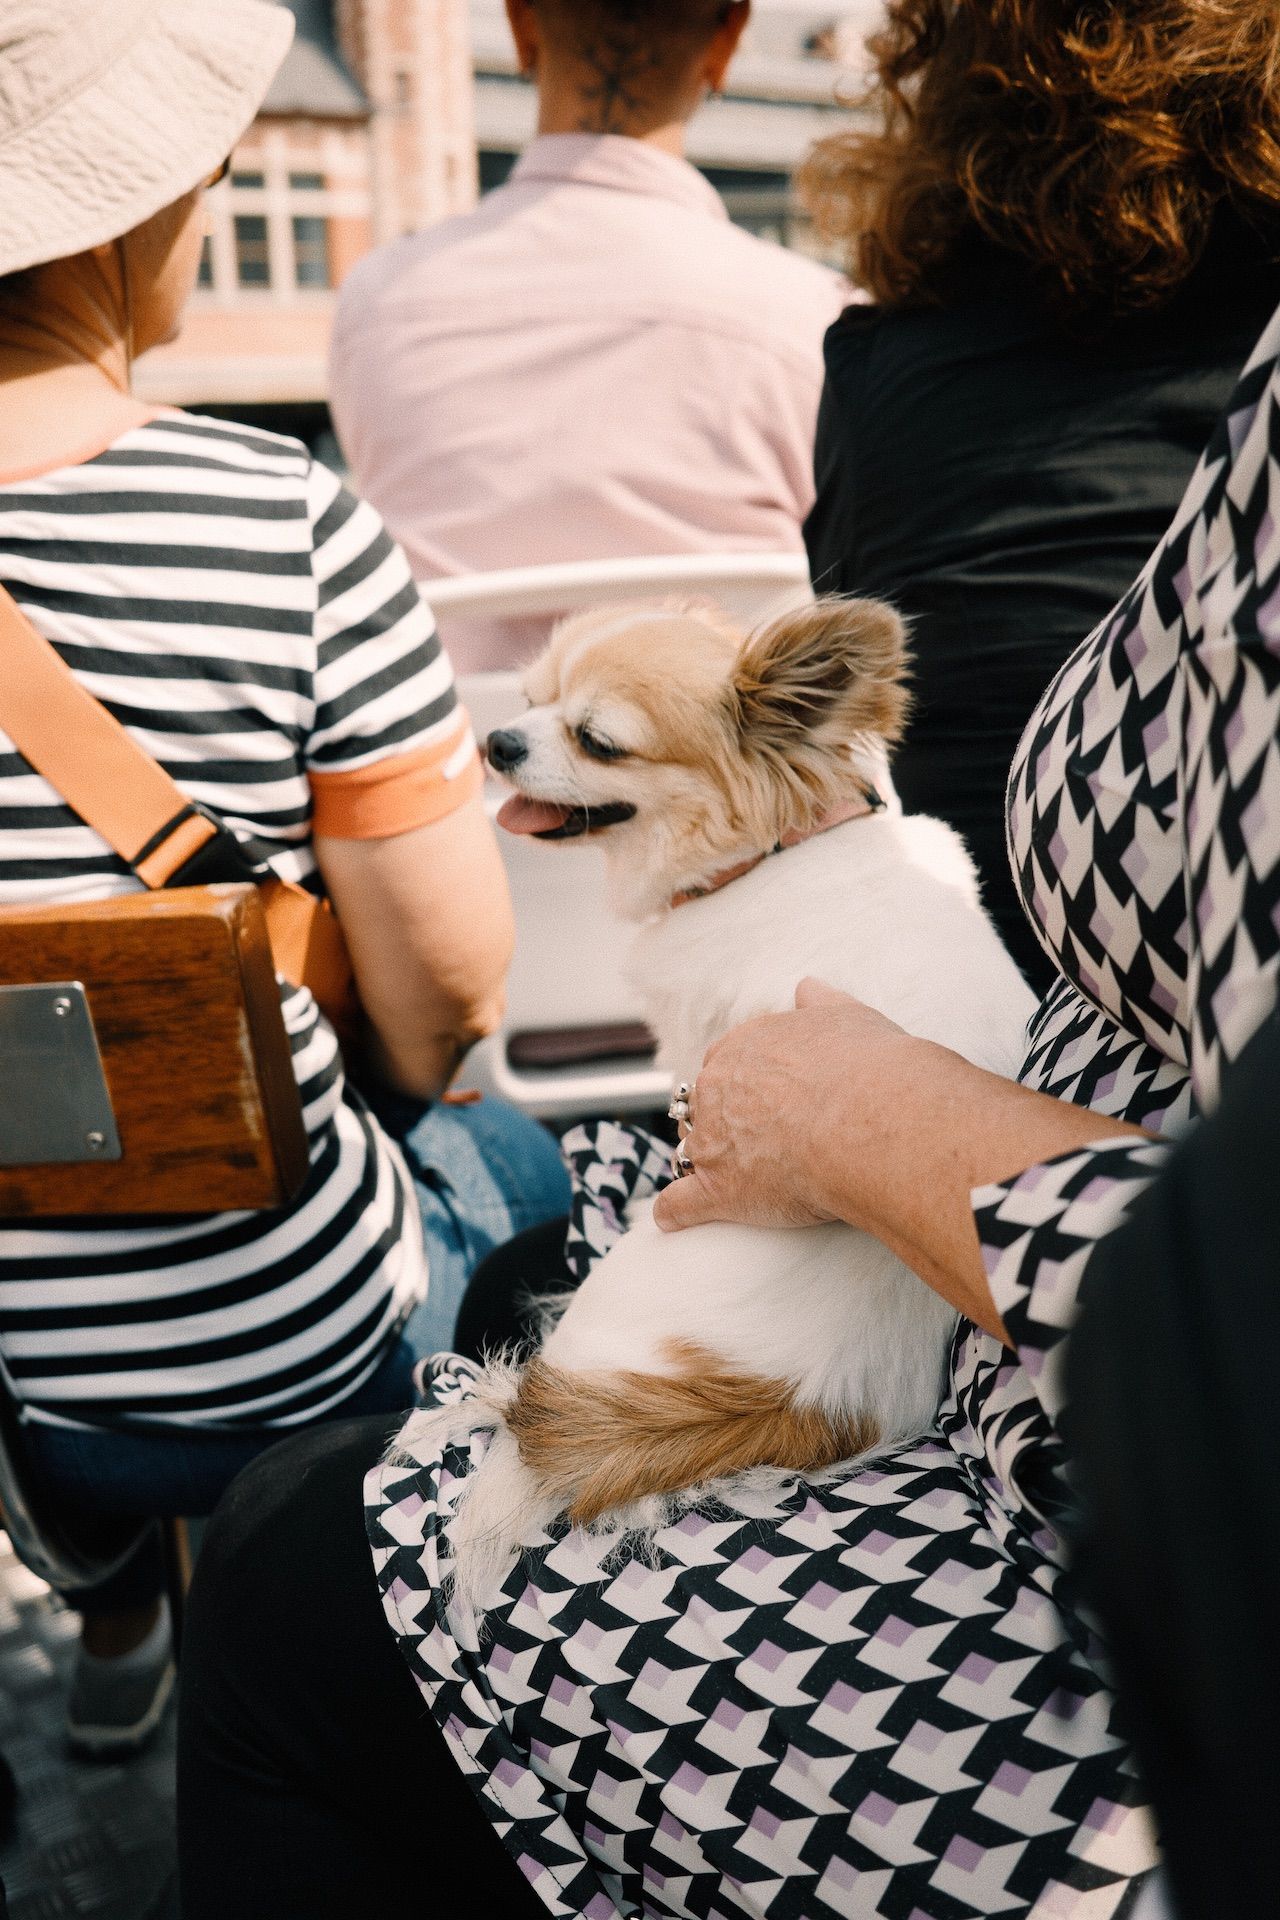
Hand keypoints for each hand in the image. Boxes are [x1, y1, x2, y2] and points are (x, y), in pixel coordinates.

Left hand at [653, 978, 914, 1233]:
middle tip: (742, 1139)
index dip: (739, 1083)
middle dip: (715, 1119)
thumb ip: (822, 1002)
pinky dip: (674, 1213)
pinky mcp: (717, 1190)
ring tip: (711, 1175)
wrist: (872, 1118)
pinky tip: (672, 1219)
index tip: (756, 1098)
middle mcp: (718, 1087)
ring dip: (695, 1160)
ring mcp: (712, 1140)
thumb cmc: (868, 1068)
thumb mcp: (848, 1016)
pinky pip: (678, 1204)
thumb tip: (807, 987)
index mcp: (746, 1046)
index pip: (726, 1062)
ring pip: (688, 1149)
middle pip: (701, 1104)